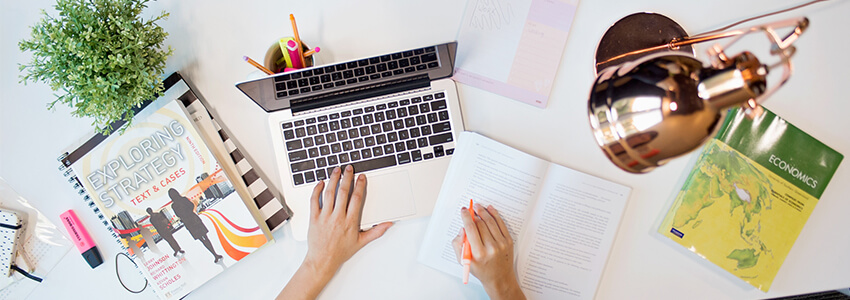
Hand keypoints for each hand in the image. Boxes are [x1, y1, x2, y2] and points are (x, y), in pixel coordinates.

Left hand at [277, 165, 392, 299]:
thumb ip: (376, 232)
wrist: (322, 260)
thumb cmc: (340, 252)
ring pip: (329, 193)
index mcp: (350, 222)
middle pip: (343, 192)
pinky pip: (314, 201)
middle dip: (347, 178)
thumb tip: (388, 224)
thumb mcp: (361, 242)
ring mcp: (325, 217)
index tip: (361, 177)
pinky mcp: (314, 218)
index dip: (360, 185)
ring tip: (336, 171)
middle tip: (349, 168)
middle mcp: (337, 217)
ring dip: (333, 180)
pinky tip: (320, 183)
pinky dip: (317, 190)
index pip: (356, 198)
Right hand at [453, 204, 524, 299]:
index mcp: (478, 253)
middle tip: (470, 209)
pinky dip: (495, 214)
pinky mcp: (508, 241)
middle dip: (474, 214)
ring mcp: (501, 244)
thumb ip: (458, 245)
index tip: (464, 210)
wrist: (499, 278)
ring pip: (490, 221)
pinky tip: (490, 209)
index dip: (466, 217)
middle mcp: (491, 248)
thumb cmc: (480, 270)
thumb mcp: (464, 262)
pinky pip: (501, 224)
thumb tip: (462, 229)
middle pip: (480, 224)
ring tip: (478, 207)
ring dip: (483, 211)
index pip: (471, 229)